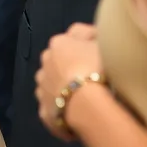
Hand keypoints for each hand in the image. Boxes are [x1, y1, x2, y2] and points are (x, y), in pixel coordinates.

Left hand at [35, 23, 103, 140]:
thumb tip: (96, 39)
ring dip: (64, 85)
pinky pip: (54, 107)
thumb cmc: (97, 69)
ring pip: (53, 82)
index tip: (105, 47)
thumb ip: (98, 38)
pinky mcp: (45, 111)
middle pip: (61, 58)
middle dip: (74, 62)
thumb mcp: (104, 44)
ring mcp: (42, 87)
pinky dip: (63, 108)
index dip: (92, 38)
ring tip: (83, 95)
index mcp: (60, 43)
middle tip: (93, 72)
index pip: (78, 33)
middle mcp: (46, 62)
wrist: (86, 105)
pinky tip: (76, 113)